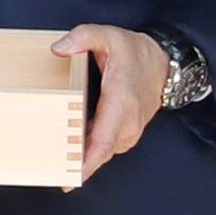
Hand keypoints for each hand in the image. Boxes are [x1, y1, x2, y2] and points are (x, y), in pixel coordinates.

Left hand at [53, 25, 169, 182]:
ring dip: (83, 160)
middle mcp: (128, 122)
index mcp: (121, 101)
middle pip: (100, 153)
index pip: (103, 140)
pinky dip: (91, 153)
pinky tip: (72, 151)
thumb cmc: (135, 53)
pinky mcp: (129, 135)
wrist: (165, 65)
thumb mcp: (109, 36)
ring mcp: (131, 131)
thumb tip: (57, 49)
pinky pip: (107, 148)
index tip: (71, 179)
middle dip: (77, 166)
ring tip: (56, 165)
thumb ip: (83, 37)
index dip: (87, 162)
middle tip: (50, 174)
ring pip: (103, 153)